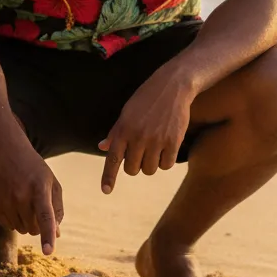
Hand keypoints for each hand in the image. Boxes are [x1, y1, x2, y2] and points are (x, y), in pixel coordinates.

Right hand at [0, 148, 63, 255]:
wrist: (6, 153)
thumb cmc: (35, 170)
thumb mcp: (52, 183)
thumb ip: (57, 209)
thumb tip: (57, 234)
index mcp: (39, 189)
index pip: (45, 217)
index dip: (47, 235)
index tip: (48, 252)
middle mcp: (21, 196)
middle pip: (34, 229)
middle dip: (39, 225)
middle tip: (37, 206)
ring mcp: (6, 201)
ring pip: (22, 230)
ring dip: (27, 222)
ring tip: (25, 201)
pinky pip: (9, 226)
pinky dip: (15, 220)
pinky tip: (14, 203)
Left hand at [99, 72, 193, 193]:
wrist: (172, 86)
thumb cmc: (146, 99)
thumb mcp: (126, 112)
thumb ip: (115, 133)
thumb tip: (103, 147)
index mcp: (123, 129)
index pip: (112, 158)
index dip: (108, 177)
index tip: (106, 190)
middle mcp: (138, 137)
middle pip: (132, 170)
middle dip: (135, 165)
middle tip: (140, 152)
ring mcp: (156, 140)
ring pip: (149, 170)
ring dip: (151, 164)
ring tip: (154, 148)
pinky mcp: (173, 141)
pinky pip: (166, 166)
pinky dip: (165, 161)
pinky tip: (166, 148)